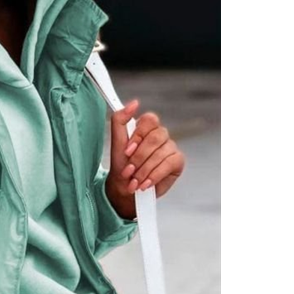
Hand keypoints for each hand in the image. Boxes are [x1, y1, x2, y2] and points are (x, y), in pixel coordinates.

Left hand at [105, 98, 185, 217]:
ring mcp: (171, 147)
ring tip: (134, 181)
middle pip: (155, 137)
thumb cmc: (122, 167)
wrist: (125, 189)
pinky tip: (145, 184)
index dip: (138, 136)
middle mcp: (160, 136)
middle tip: (129, 170)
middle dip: (139, 157)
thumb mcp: (116, 143)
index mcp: (147, 128)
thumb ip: (120, 120)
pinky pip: (168, 164)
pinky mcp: (177, 161)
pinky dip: (154, 176)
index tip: (127, 151)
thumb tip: (134, 103)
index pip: (150, 120)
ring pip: (161, 152)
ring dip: (144, 170)